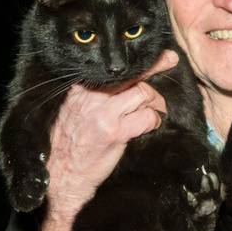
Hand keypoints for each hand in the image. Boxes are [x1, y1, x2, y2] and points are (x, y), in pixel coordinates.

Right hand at [41, 50, 178, 230]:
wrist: (60, 176)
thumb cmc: (69, 146)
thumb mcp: (75, 113)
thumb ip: (95, 98)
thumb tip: (124, 87)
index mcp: (80, 91)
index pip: (113, 70)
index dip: (139, 62)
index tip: (158, 54)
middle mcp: (90, 97)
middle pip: (131, 76)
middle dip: (156, 67)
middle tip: (170, 62)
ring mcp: (103, 114)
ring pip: (142, 93)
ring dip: (156, 102)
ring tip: (156, 110)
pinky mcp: (114, 132)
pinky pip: (145, 117)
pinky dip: (153, 120)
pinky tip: (150, 125)